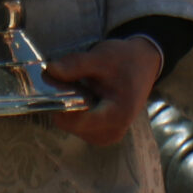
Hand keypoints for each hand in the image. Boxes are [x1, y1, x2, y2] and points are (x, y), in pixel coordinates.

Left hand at [43, 37, 165, 147]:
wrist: (143, 64)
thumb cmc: (125, 60)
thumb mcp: (101, 57)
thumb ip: (75, 65)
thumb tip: (49, 71)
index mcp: (117, 116)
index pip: (76, 121)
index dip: (59, 103)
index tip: (53, 83)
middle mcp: (112, 132)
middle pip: (70, 124)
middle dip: (63, 103)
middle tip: (68, 80)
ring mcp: (107, 136)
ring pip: (71, 126)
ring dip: (68, 107)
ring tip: (80, 86)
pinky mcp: (102, 133)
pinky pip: (77, 125)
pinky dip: (74, 110)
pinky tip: (83, 95)